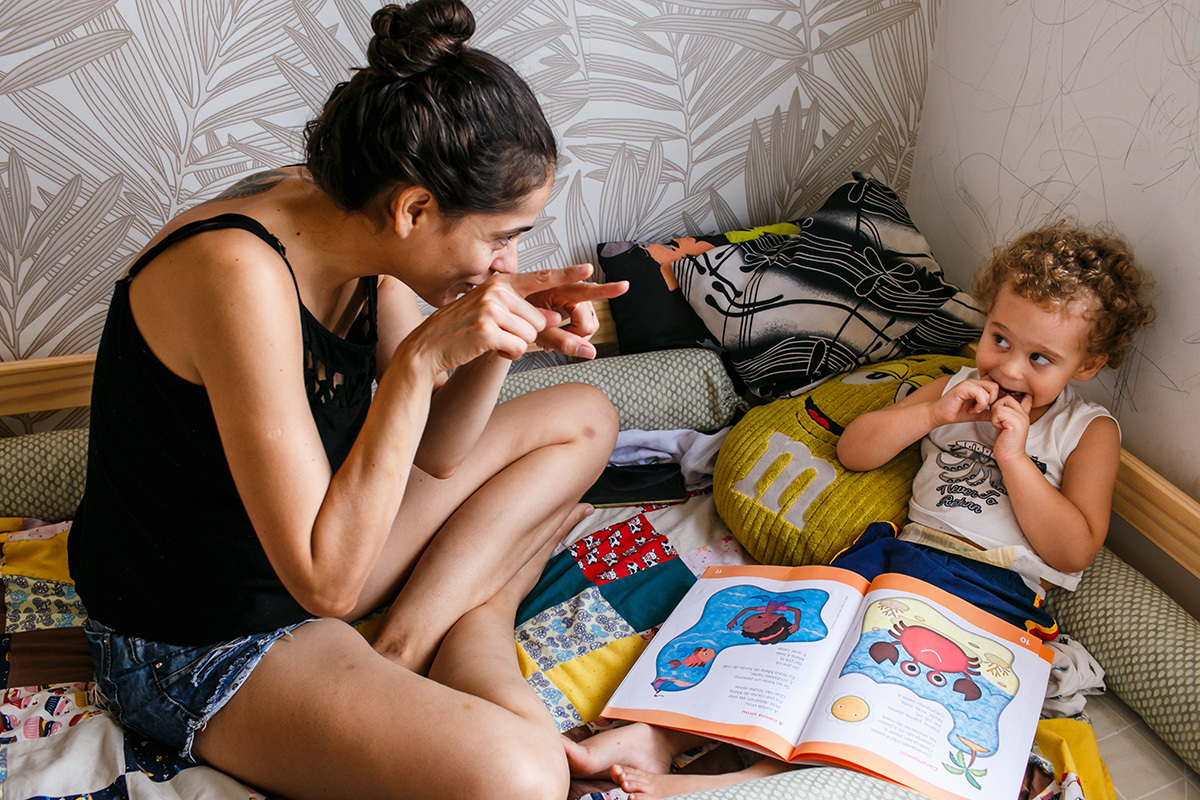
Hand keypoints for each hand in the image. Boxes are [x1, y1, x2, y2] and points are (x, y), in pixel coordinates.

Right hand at [406, 265, 626, 373]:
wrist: (428, 347)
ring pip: (530, 336)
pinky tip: (486, 347)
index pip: (541, 278)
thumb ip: (524, 312)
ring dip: (514, 345)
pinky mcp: (487, 331)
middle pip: (539, 320)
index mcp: (501, 282)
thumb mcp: (493, 313)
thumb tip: (555, 318)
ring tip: (489, 340)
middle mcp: (497, 291)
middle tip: (497, 334)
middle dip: (524, 334)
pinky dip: (506, 354)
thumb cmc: (462, 330)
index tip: (589, 270)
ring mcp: (491, 310)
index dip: (568, 275)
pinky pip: (517, 349)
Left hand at [524, 263, 627, 358]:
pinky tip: (555, 336)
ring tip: (551, 338)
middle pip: (589, 321)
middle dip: (576, 335)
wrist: (505, 311)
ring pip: (589, 325)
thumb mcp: (537, 329)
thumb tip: (590, 352)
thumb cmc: (516, 312)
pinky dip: (571, 334)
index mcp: (557, 287)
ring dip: (573, 336)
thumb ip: (562, 341)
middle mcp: (568, 289)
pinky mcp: (571, 305)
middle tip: (554, 340)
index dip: (606, 290)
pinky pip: (583, 324)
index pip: (586, 291)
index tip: (623, 286)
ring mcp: (571, 298)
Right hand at [930, 378, 998, 426]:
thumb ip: (989, 412)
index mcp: (978, 386)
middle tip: (983, 409)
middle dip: (993, 401)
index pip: (996, 385)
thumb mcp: (978, 414)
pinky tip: (973, 410)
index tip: (991, 408)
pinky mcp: (963, 387)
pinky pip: (981, 393)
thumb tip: (1000, 414)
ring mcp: (969, 383)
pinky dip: (980, 404)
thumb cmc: (955, 412)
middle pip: (996, 386)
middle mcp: (974, 382)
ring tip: (977, 410)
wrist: (940, 414)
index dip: (997, 397)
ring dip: (986, 403)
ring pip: (991, 388)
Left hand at [990, 392, 1033, 464]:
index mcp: (1023, 414)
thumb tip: (1001, 401)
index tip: (1008, 404)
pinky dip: (995, 421)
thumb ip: (1009, 412)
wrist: (1010, 456)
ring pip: (1000, 405)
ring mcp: (1021, 417)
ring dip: (995, 417)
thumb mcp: (1008, 424)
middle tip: (1000, 421)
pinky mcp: (1015, 422)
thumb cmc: (1006, 443)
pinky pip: (998, 413)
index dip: (1014, 396)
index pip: (1025, 397)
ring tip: (1001, 427)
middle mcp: (1024, 414)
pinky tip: (1001, 430)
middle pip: (1006, 398)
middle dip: (997, 408)